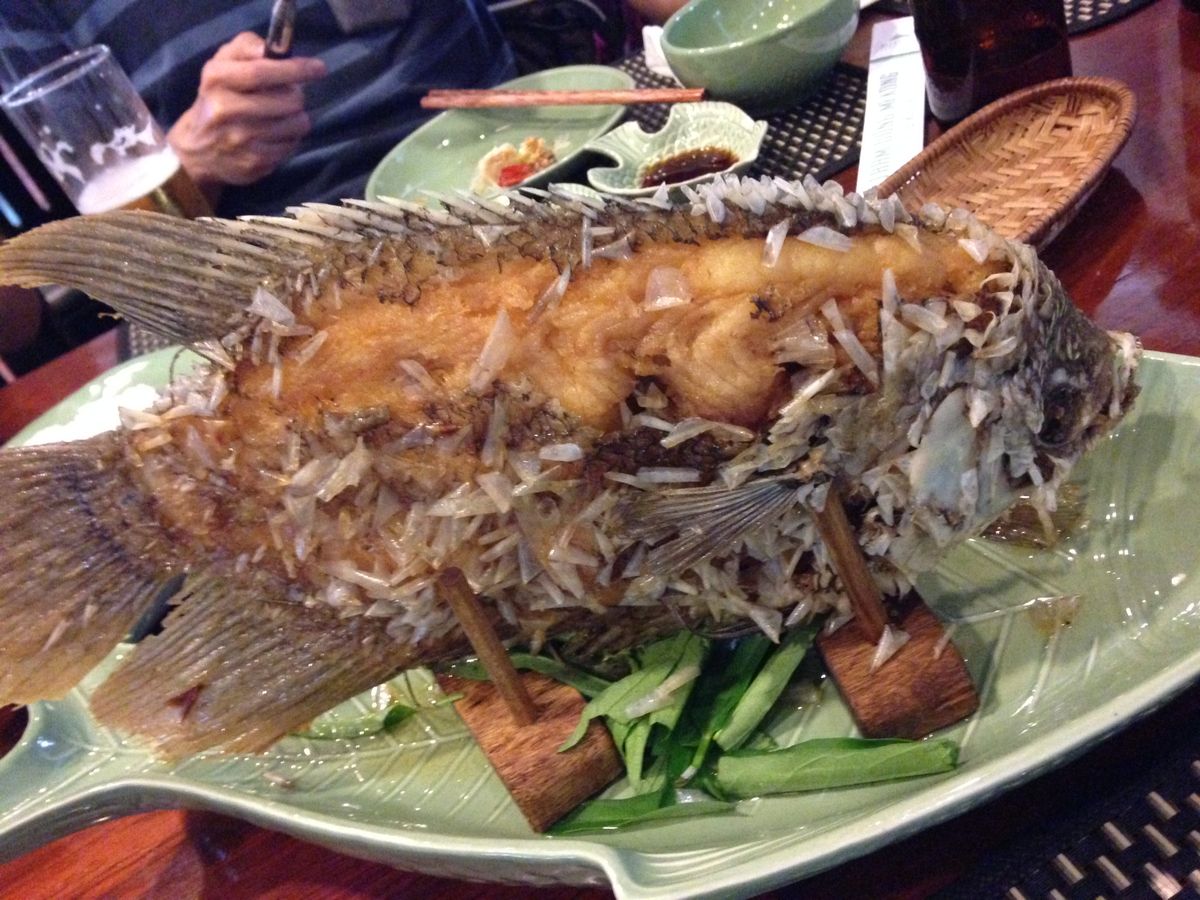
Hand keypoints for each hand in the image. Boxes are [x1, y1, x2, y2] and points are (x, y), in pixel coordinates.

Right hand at [168, 32, 325, 202]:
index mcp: (217, 80)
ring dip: (297, 118)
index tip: (319, 69)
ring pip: (296, 125)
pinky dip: (290, 138)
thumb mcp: (222, 64)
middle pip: (287, 101)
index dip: (295, 69)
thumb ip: (246, 47)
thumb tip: (269, 48)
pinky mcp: (253, 163)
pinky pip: (291, 146)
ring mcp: (239, 140)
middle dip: (298, 96)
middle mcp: (225, 110)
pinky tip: (275, 135)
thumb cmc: (218, 97)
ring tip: (282, 116)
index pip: (261, 72)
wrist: (197, 149)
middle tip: (290, 95)